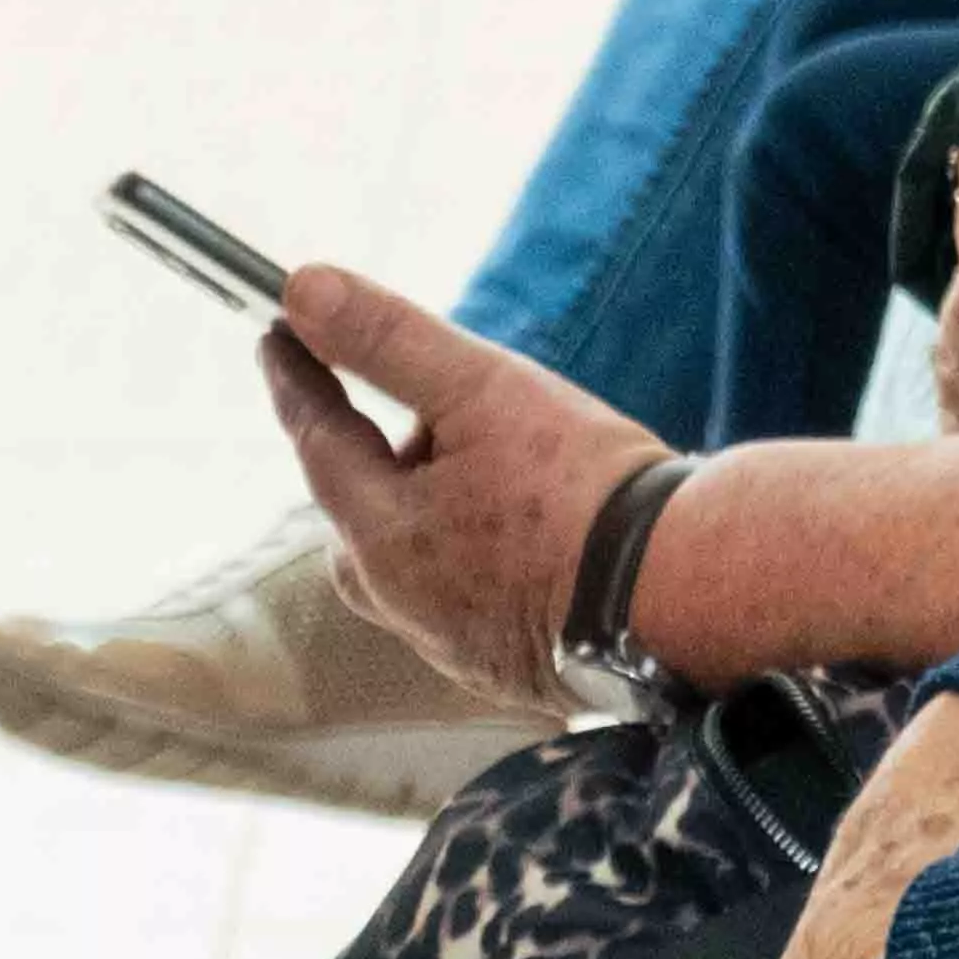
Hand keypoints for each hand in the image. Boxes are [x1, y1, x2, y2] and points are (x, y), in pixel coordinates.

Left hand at [256, 262, 665, 711]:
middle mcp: (400, 604)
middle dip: (363, 454)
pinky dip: (467, 556)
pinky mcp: (505, 669)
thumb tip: (302, 290)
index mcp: (380, 536)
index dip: (296, 377)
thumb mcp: (479, 388)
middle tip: (383, 403)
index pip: (315, 438)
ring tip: (470, 463)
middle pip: (357, 510)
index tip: (276, 334)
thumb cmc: (581, 489)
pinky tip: (513, 534)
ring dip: (420, 509)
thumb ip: (386, 339)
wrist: (683, 594)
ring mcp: (453, 646)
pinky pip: (459, 598)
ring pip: (408, 560)